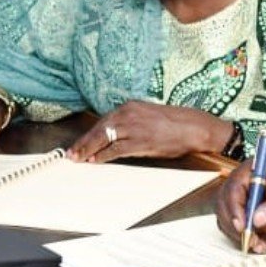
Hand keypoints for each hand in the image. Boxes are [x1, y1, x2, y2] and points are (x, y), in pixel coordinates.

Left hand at [67, 101, 231, 162]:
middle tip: (71, 153)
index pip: (103, 120)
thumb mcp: (149, 116)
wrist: (194, 127)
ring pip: (103, 138)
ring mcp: (133, 127)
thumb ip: (132, 122)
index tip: (79, 142)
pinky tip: (95, 160)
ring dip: (88, 150)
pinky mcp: (139, 141)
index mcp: (131, 106)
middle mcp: (129, 113)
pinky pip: (115, 149)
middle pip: (99, 128)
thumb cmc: (176, 123)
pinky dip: (103, 156)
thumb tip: (115, 137)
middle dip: (83, 142)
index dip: (89, 133)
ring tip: (78, 159)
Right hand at [216, 160, 265, 252]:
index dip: (234, 208)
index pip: (234, 188)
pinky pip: (235, 230)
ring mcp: (242, 201)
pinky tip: (262, 244)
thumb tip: (257, 218)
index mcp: (254, 170)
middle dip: (236, 226)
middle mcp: (244, 184)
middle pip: (225, 204)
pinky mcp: (244, 217)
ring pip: (227, 220)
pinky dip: (244, 240)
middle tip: (252, 241)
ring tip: (261, 245)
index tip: (242, 226)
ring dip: (239, 236)